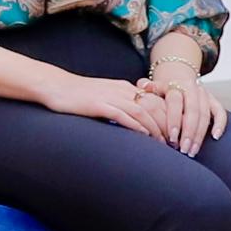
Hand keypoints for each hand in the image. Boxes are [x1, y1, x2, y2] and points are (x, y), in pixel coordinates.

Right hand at [42, 67, 164, 135]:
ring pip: (143, 112)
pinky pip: (125, 115)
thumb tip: (132, 120)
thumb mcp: (103, 95)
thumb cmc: (76, 94)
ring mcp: (111, 97)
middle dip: (167, 124)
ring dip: (156, 128)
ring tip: (164, 143)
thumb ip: (119, 103)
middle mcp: (122, 90)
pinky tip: (145, 136)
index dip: (168, 116)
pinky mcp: (100, 105)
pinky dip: (138, 126)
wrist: (55, 86)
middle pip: (154, 106)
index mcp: (124, 87)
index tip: (174, 132)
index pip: (155, 100)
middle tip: (175, 141)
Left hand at [135, 74, 225, 155]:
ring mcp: (205, 95)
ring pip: (205, 115)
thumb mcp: (154, 87)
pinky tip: (215, 137)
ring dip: (200, 135)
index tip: (171, 137)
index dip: (174, 120)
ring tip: (192, 150)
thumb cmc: (162, 90)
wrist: (177, 78)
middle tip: (183, 149)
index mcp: (176, 85)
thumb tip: (143, 85)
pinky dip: (220, 124)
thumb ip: (148, 88)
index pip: (176, 102)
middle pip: (193, 111)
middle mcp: (192, 89)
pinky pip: (220, 112)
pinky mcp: (214, 101)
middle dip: (188, 132)